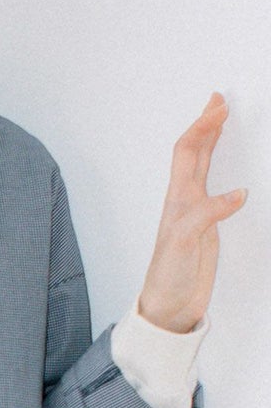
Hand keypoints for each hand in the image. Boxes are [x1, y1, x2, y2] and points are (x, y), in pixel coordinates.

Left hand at [136, 92, 245, 333]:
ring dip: (211, 142)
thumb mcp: (187, 243)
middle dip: (205, 125)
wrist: (168, 307)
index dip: (202, 127)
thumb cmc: (169, 276)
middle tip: (219, 100)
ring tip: (220, 121)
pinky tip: (234, 172)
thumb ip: (207, 215)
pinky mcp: (206, 228)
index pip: (187, 153)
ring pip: (202, 168)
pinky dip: (223, 172)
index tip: (219, 106)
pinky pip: (215, 189)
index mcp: (177, 200)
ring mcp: (195, 213)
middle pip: (193, 153)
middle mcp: (183, 201)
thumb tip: (238, 193)